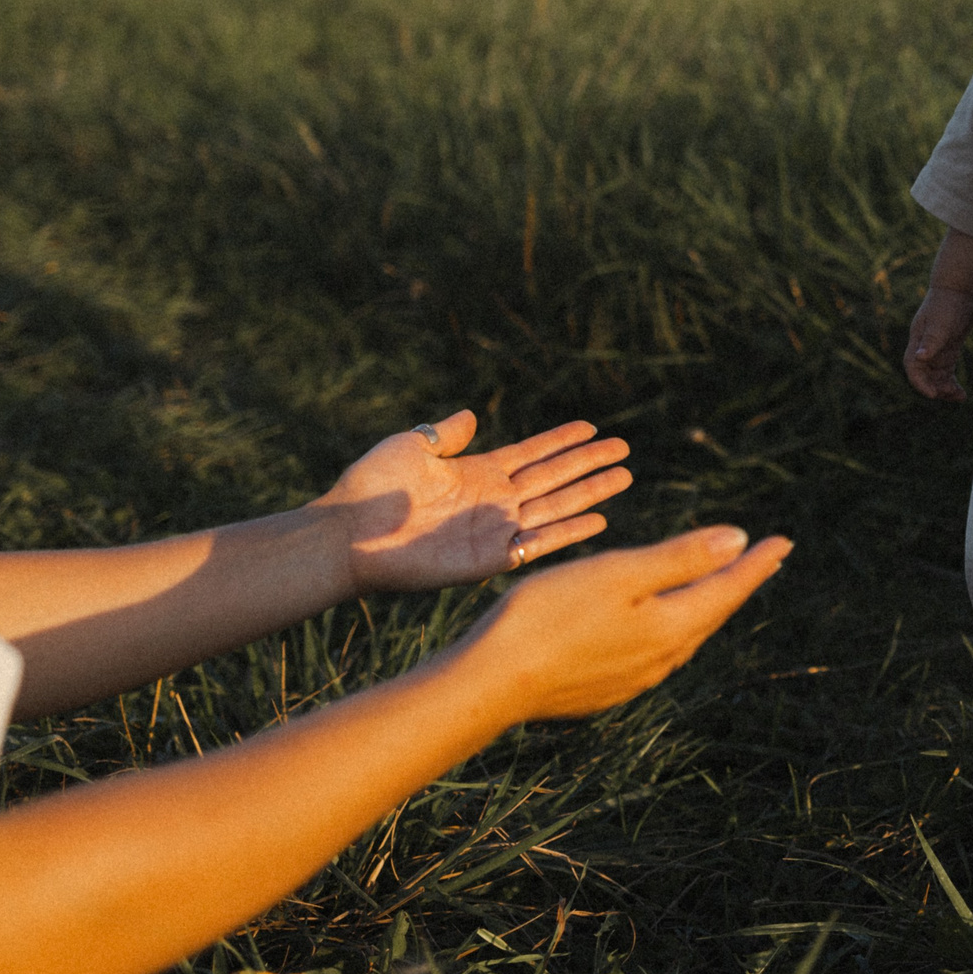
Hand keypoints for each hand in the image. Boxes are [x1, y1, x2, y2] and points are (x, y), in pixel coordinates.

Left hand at [315, 411, 632, 593]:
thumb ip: (446, 433)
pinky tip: (599, 521)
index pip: (533, 453)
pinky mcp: (489, 559)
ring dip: (591, 492)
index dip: (563, 440)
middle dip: (589, 463)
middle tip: (625, 451)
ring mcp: (494, 530)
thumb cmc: (371, 487)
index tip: (593, 427)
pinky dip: (569, 532)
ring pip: (556, 506)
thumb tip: (469, 414)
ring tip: (624, 478)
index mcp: (478, 472)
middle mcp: (493, 501)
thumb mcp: (412, 445)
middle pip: (554, 477)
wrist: (347, 533)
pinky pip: (539, 543)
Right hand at [468, 525, 792, 720]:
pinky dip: (672, 628)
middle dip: (737, 584)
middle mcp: (661, 659)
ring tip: (719, 589)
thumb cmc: (551, 615)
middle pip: (712, 614)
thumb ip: (681, 558)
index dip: (756, 563)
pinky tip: (659, 626)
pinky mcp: (604, 690)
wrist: (493, 683)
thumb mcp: (620, 573)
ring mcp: (633, 680)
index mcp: (671, 627)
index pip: (728, 588)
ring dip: (706, 608)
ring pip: (685, 636)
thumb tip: (740, 541)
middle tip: (762, 562)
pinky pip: (655, 654)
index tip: (783, 543)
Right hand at [904, 288, 972, 400]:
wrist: (959, 291)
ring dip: (945, 389)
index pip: (913, 368)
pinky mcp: (948, 351)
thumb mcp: (940, 324)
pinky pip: (947, 374)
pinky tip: (962, 394)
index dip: (920, 383)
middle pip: (924, 377)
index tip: (933, 395)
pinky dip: (952, 384)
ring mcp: (936, 352)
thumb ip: (931, 341)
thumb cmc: (947, 304)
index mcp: (917, 343)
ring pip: (936, 378)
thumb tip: (920, 357)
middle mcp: (924, 350)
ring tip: (960, 397)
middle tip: (952, 395)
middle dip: (936, 388)